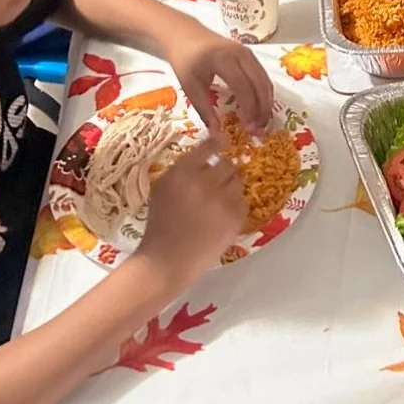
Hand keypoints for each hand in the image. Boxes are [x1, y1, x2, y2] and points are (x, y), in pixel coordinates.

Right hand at [136, 139, 244, 291]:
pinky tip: (222, 215)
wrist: (167, 260)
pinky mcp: (235, 217)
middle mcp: (204, 181)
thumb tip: (205, 157)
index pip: (209, 146)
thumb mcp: (161, 189)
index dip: (217, 143)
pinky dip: (235, 206)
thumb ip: (182, 170)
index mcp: (182, 172)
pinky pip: (243, 202)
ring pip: (237, 181)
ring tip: (219, 200)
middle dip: (223, 171)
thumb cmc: (160, 224)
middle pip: (227, 164)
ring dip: (230, 187)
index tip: (221, 144)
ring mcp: (222, 200)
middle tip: (218, 181)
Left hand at [160, 15, 272, 131]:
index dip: (249, 109)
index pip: (243, 87)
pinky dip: (264, 93)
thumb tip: (217, 135)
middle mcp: (240, 54)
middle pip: (259, 84)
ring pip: (265, 80)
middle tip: (259, 130)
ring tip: (261, 122)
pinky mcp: (249, 54)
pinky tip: (259, 108)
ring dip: (266, 102)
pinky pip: (262, 76)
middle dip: (262, 109)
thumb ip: (205, 110)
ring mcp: (247, 52)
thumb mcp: (190, 86)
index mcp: (223, 60)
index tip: (248, 128)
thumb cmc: (185, 59)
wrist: (184, 34)